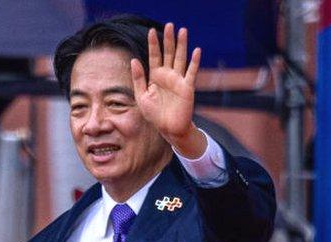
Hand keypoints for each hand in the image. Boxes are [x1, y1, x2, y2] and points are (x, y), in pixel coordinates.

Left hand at [130, 23, 204, 155]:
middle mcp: (167, 76)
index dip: (153, 44)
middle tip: (169, 25)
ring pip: (180, 58)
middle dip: (168, 40)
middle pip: (168, 54)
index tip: (151, 31)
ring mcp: (178, 80)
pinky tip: (196, 50)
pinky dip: (194, 62)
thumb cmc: (154, 114)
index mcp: (155, 77)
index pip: (154, 56)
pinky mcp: (187, 88)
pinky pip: (191, 72)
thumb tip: (134, 60)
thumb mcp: (141, 96)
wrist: (168, 128)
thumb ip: (138, 78)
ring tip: (182, 30)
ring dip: (182, 45)